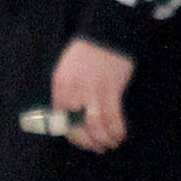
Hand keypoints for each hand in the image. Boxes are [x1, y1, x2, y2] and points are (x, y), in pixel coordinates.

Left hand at [52, 37, 133, 151]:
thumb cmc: (87, 52)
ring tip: (111, 143)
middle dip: (89, 142)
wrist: (106, 32)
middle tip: (98, 148)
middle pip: (78, 127)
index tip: (82, 141)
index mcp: (60, 88)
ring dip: (105, 139)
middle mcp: (73, 93)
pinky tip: (120, 134)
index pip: (61, 121)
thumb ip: (67, 93)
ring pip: (96, 126)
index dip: (73, 135)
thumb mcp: (67, 71)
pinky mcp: (110, 89)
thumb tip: (72, 116)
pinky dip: (117, 129)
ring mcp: (92, 92)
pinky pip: (112, 117)